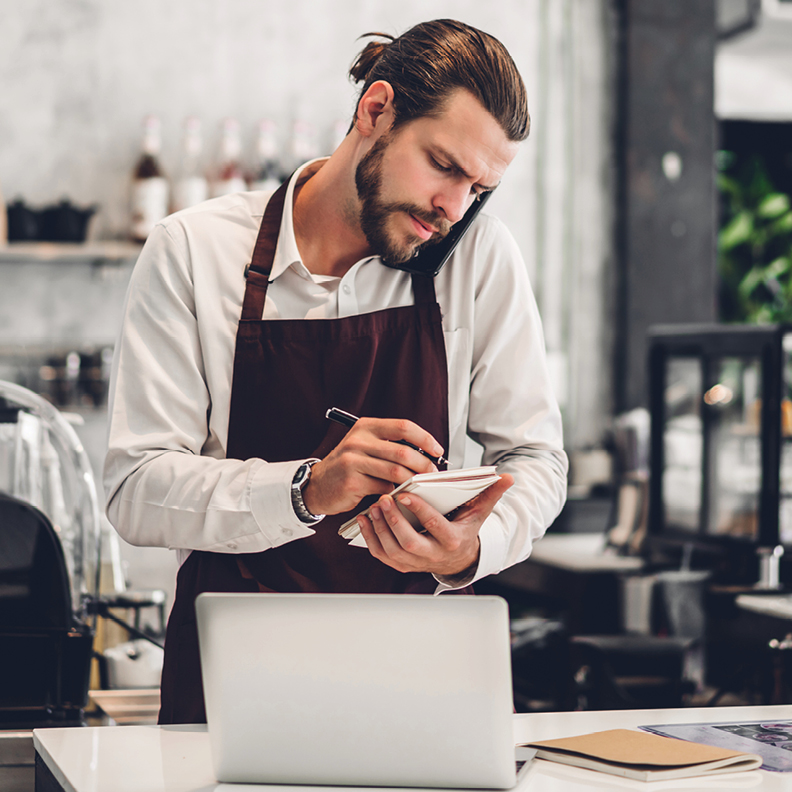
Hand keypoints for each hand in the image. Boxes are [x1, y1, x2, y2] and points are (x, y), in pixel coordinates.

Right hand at [302, 417, 443, 515]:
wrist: (318, 485)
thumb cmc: (348, 465)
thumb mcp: (365, 445)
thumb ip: (390, 445)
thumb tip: (425, 453)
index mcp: (366, 427)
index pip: (403, 427)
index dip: (425, 438)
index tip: (437, 450)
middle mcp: (358, 441)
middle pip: (403, 451)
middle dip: (423, 464)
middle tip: (432, 473)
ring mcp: (353, 461)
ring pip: (396, 471)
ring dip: (412, 480)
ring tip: (419, 485)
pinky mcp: (352, 482)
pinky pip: (384, 488)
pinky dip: (396, 493)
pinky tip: (399, 495)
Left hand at [356, 473, 513, 577]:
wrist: (458, 558)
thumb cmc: (465, 529)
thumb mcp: (479, 512)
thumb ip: (490, 494)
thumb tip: (507, 477)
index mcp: (452, 540)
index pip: (434, 526)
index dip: (419, 511)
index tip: (405, 494)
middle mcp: (433, 555)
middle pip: (409, 542)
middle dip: (394, 521)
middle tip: (383, 500)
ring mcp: (415, 563)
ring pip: (393, 551)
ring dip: (379, 529)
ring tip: (372, 507)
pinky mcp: (402, 565)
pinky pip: (382, 555)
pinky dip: (371, 539)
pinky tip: (364, 520)